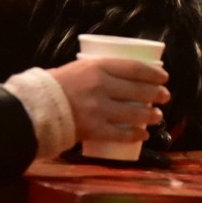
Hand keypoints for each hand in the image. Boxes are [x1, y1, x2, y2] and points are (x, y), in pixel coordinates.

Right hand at [47, 58, 168, 144]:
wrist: (36, 107)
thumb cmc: (57, 85)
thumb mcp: (79, 68)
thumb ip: (99, 71)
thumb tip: (123, 75)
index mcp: (97, 67)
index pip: (134, 68)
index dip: (153, 73)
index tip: (163, 77)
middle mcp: (101, 86)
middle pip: (138, 90)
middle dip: (156, 94)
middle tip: (165, 96)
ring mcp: (98, 109)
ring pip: (134, 113)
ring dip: (150, 115)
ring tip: (157, 116)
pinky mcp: (94, 129)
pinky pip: (121, 134)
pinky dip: (135, 135)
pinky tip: (143, 135)